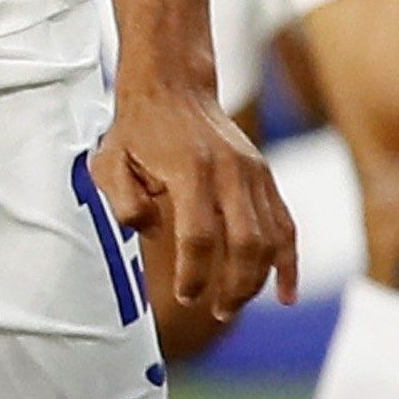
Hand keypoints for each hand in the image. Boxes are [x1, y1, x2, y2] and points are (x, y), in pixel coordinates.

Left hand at [93, 78, 294, 327]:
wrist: (174, 86)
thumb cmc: (137, 131)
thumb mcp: (110, 164)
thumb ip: (125, 204)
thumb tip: (153, 236)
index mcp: (191, 171)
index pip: (199, 237)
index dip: (194, 274)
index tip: (184, 296)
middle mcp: (231, 172)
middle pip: (246, 243)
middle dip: (234, 286)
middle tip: (217, 312)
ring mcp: (254, 173)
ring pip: (271, 238)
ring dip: (258, 279)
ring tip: (233, 305)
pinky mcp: (265, 176)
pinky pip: (286, 224)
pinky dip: (288, 261)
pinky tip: (285, 295)